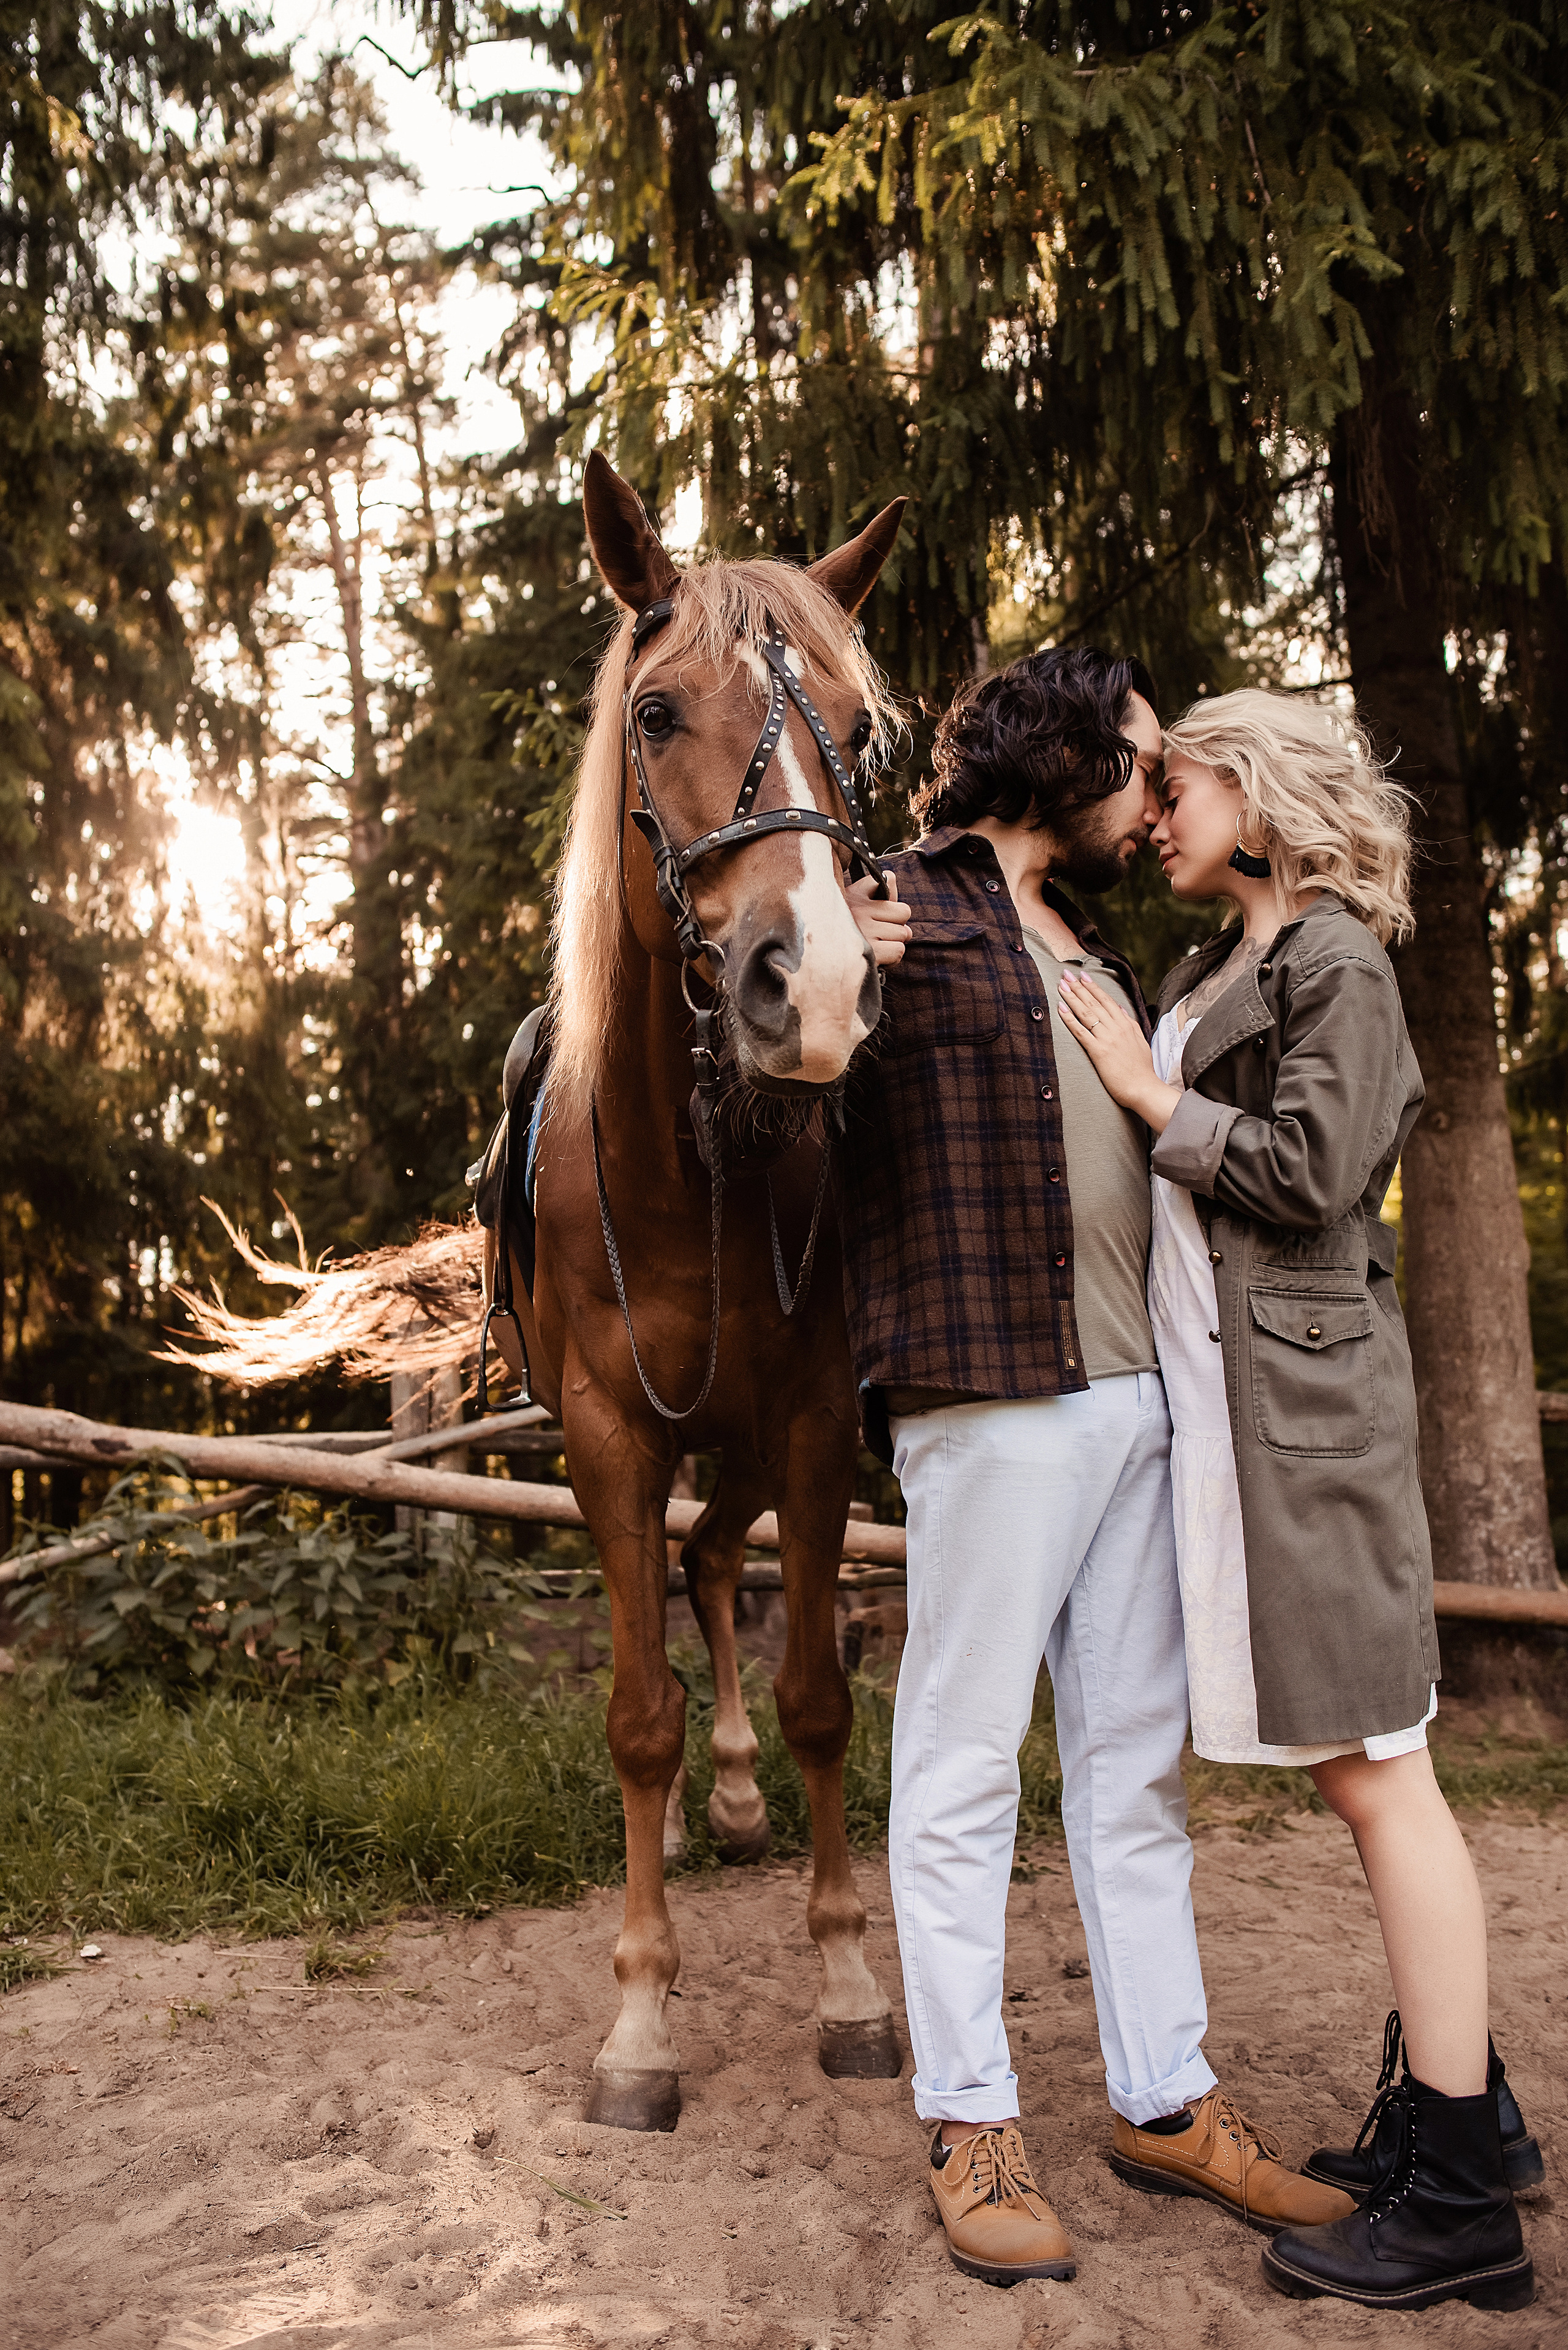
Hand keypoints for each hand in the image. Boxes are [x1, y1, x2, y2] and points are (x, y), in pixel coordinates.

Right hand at [846, 870, 911, 965]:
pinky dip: (893, 958)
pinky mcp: (870, 952)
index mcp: (855, 895)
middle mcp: (860, 910)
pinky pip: (898, 950)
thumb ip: (875, 891)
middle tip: (880, 934)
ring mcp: (865, 931)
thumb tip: (892, 879)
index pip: (888, 879)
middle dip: (897, 926)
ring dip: (894, 944)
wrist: (820, 961)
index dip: (890, 899)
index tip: (877, 912)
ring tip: (877, 947)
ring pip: (902, 933)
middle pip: (904, 912)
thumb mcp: (850, 906)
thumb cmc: (839, 935)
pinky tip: (879, 958)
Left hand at [1055, 970, 1180, 1133]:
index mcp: (1126, 1024)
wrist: (1143, 1088)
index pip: (1107, 1000)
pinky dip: (1070, 1019)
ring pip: (1086, 1013)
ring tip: (1060, 985)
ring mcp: (1107, 1038)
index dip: (1093, 987)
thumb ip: (1129, 1023)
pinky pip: (1081, 1031)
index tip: (1083, 976)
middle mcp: (1116, 1028)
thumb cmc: (1142, 1069)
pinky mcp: (1098, 1051)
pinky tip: (1060, 1008)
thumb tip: (1119, 1007)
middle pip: (1094, 1003)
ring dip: (1072, 997)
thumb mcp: (1139, 1040)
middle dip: (1078, 987)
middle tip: (1065, 974)